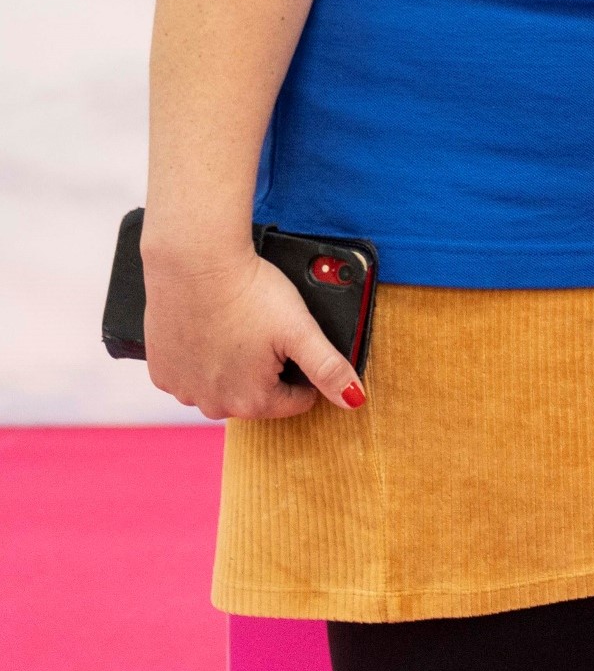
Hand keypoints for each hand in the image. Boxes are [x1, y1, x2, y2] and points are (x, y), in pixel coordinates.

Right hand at [143, 234, 358, 421]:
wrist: (195, 264)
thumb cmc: (249, 294)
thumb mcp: (301, 330)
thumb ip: (329, 368)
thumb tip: (354, 399)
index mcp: (251, 402)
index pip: (297, 401)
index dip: (306, 372)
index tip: (296, 343)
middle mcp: (213, 405)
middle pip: (259, 396)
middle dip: (269, 370)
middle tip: (266, 331)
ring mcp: (183, 390)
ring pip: (224, 386)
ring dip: (236, 366)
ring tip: (240, 329)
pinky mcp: (162, 371)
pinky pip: (192, 375)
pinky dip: (204, 360)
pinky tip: (212, 332)